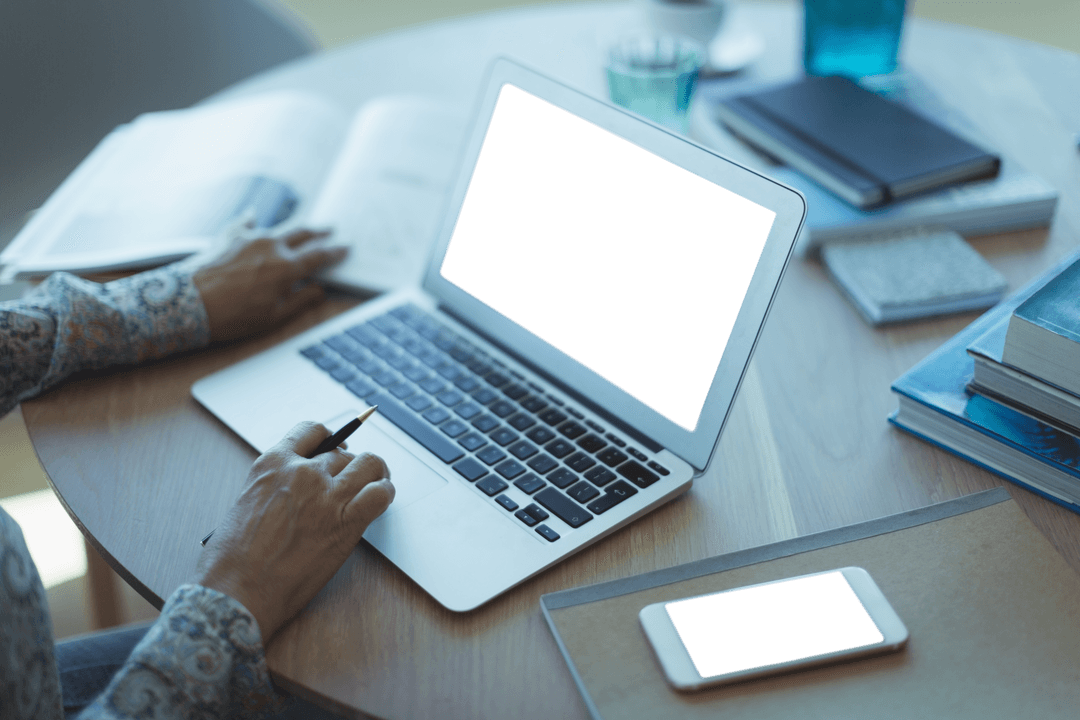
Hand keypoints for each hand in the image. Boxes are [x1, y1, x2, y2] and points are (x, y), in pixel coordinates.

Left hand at [192, 226, 347, 342]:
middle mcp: (272, 247)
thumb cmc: (232, 316)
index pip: (319, 256)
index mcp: (287, 269)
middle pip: (303, 233)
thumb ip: (301, 301)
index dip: (335, 252)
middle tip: (330, 228)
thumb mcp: (273, 318)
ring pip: (278, 228)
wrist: (188, 302)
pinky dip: (252, 219)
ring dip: (292, 228)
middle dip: (320, 231)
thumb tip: (320, 290)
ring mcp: (250, 237)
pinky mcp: (229, 236)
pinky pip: (245, 222)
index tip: (345, 247)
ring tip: (300, 227)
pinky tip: (253, 215)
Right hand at [195, 422, 393, 641]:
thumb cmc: (232, 558)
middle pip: (343, 453)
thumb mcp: (248, 502)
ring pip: (369, 464)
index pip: (313, 431)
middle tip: (352, 484)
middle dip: (349, 467)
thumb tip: (302, 487)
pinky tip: (381, 501)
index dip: (330, 439)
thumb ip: (278, 486)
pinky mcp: (346, 522)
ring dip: (375, 474)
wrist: (236, 591)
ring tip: (375, 485)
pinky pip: (380, 493)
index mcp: (273, 463)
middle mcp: (302, 472)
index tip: (336, 449)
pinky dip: (385, 493)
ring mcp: (327, 495)